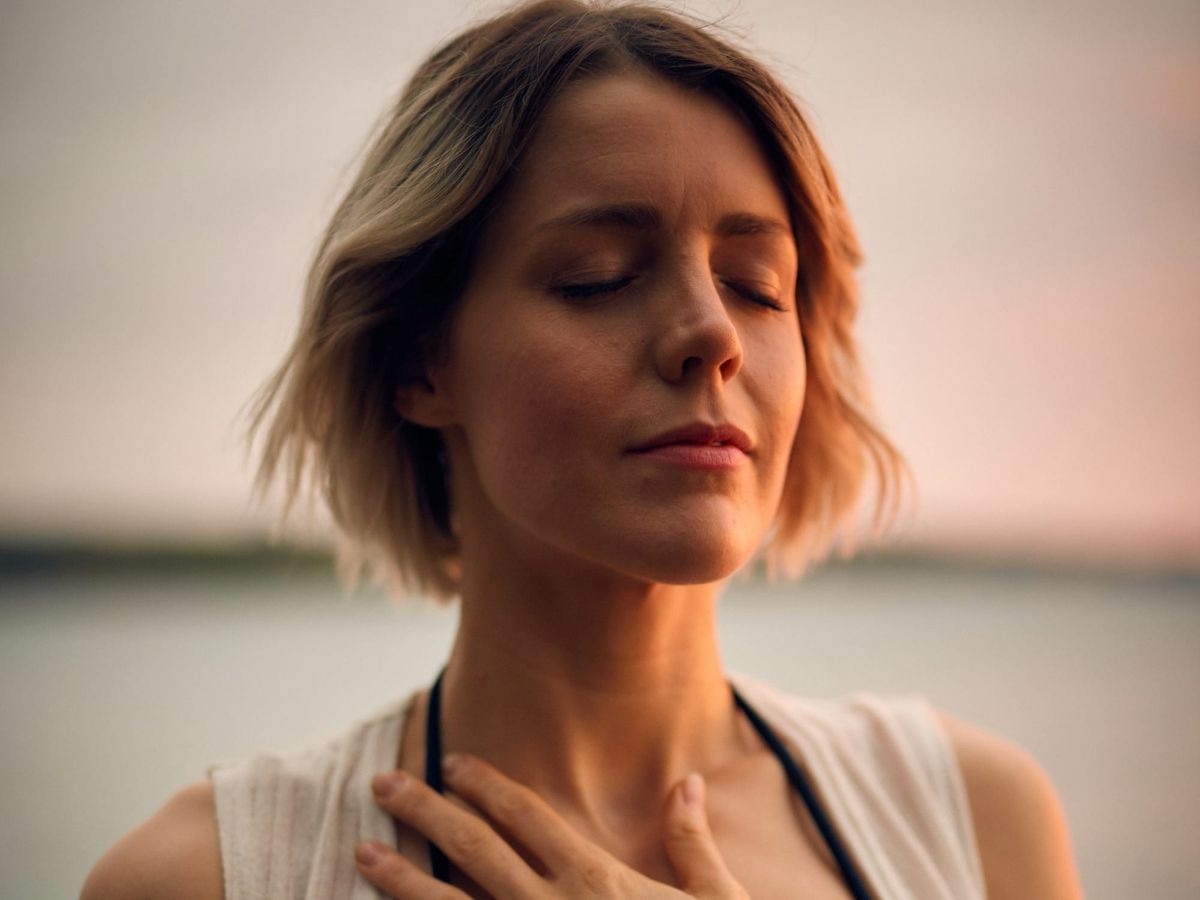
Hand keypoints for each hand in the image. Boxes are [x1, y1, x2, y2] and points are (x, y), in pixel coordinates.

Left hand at [355, 753, 749, 898]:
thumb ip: (692, 842)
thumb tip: (687, 782)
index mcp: (595, 880)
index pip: (526, 815)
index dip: (485, 785)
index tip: (452, 764)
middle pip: (474, 848)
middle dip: (425, 810)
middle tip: (383, 783)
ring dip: (401, 879)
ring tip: (361, 852)